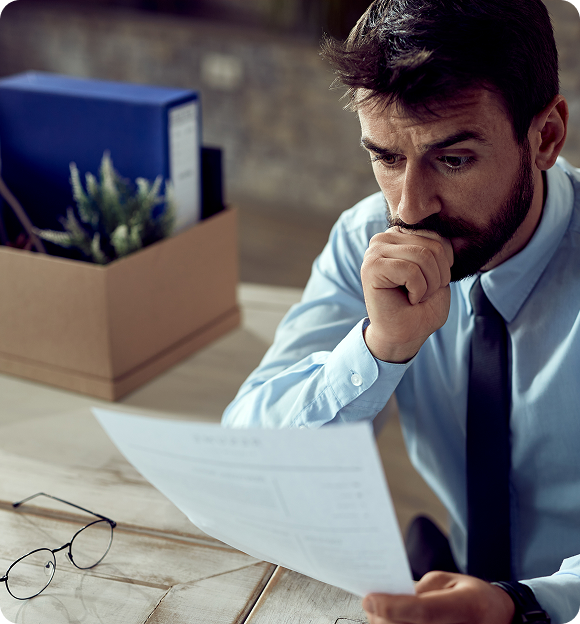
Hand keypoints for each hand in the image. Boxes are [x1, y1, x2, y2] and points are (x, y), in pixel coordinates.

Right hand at [360, 227, 453, 362]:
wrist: (406, 336)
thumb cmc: (422, 307)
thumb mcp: (438, 271)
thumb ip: (439, 247)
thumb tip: (440, 221)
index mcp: (399, 236)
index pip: (438, 238)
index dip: (444, 267)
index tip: (430, 285)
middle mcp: (383, 238)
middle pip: (432, 247)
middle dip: (438, 277)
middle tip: (423, 294)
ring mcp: (374, 252)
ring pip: (423, 257)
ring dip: (429, 286)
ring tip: (416, 297)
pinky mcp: (371, 267)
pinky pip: (411, 271)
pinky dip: (418, 291)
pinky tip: (408, 299)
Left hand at [362, 572, 515, 623]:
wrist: (501, 619)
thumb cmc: (472, 596)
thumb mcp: (449, 581)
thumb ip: (422, 589)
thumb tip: (391, 595)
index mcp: (466, 606)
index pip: (423, 611)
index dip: (392, 606)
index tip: (369, 598)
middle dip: (382, 617)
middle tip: (371, 602)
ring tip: (380, 612)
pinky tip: (393, 620)